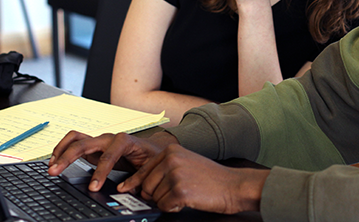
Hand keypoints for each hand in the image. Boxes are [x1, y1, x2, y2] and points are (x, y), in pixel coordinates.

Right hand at [48, 130, 177, 191]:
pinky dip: (63, 149)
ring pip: (76, 138)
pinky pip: (75, 142)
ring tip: (52, 166)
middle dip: (69, 157)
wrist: (152, 149)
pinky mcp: (93, 146)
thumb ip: (138, 178)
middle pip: (85, 143)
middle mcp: (110, 138)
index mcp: (125, 141)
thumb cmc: (151, 156)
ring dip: (62, 150)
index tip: (93, 187)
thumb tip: (125, 190)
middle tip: (55, 172)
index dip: (100, 172)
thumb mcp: (149, 168)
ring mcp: (100, 141)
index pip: (109, 156)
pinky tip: (56, 161)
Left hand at [119, 144, 268, 213]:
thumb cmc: (212, 177)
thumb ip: (164, 169)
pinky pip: (164, 206)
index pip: (144, 170)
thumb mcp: (186, 163)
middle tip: (175, 194)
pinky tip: (188, 200)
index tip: (125, 189)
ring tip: (186, 194)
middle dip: (155, 195)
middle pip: (145, 186)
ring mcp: (175, 175)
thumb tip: (138, 184)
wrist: (233, 185)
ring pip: (154, 197)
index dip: (134, 183)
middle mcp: (171, 160)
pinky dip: (174, 208)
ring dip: (167, 201)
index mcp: (171, 151)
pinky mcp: (180, 191)